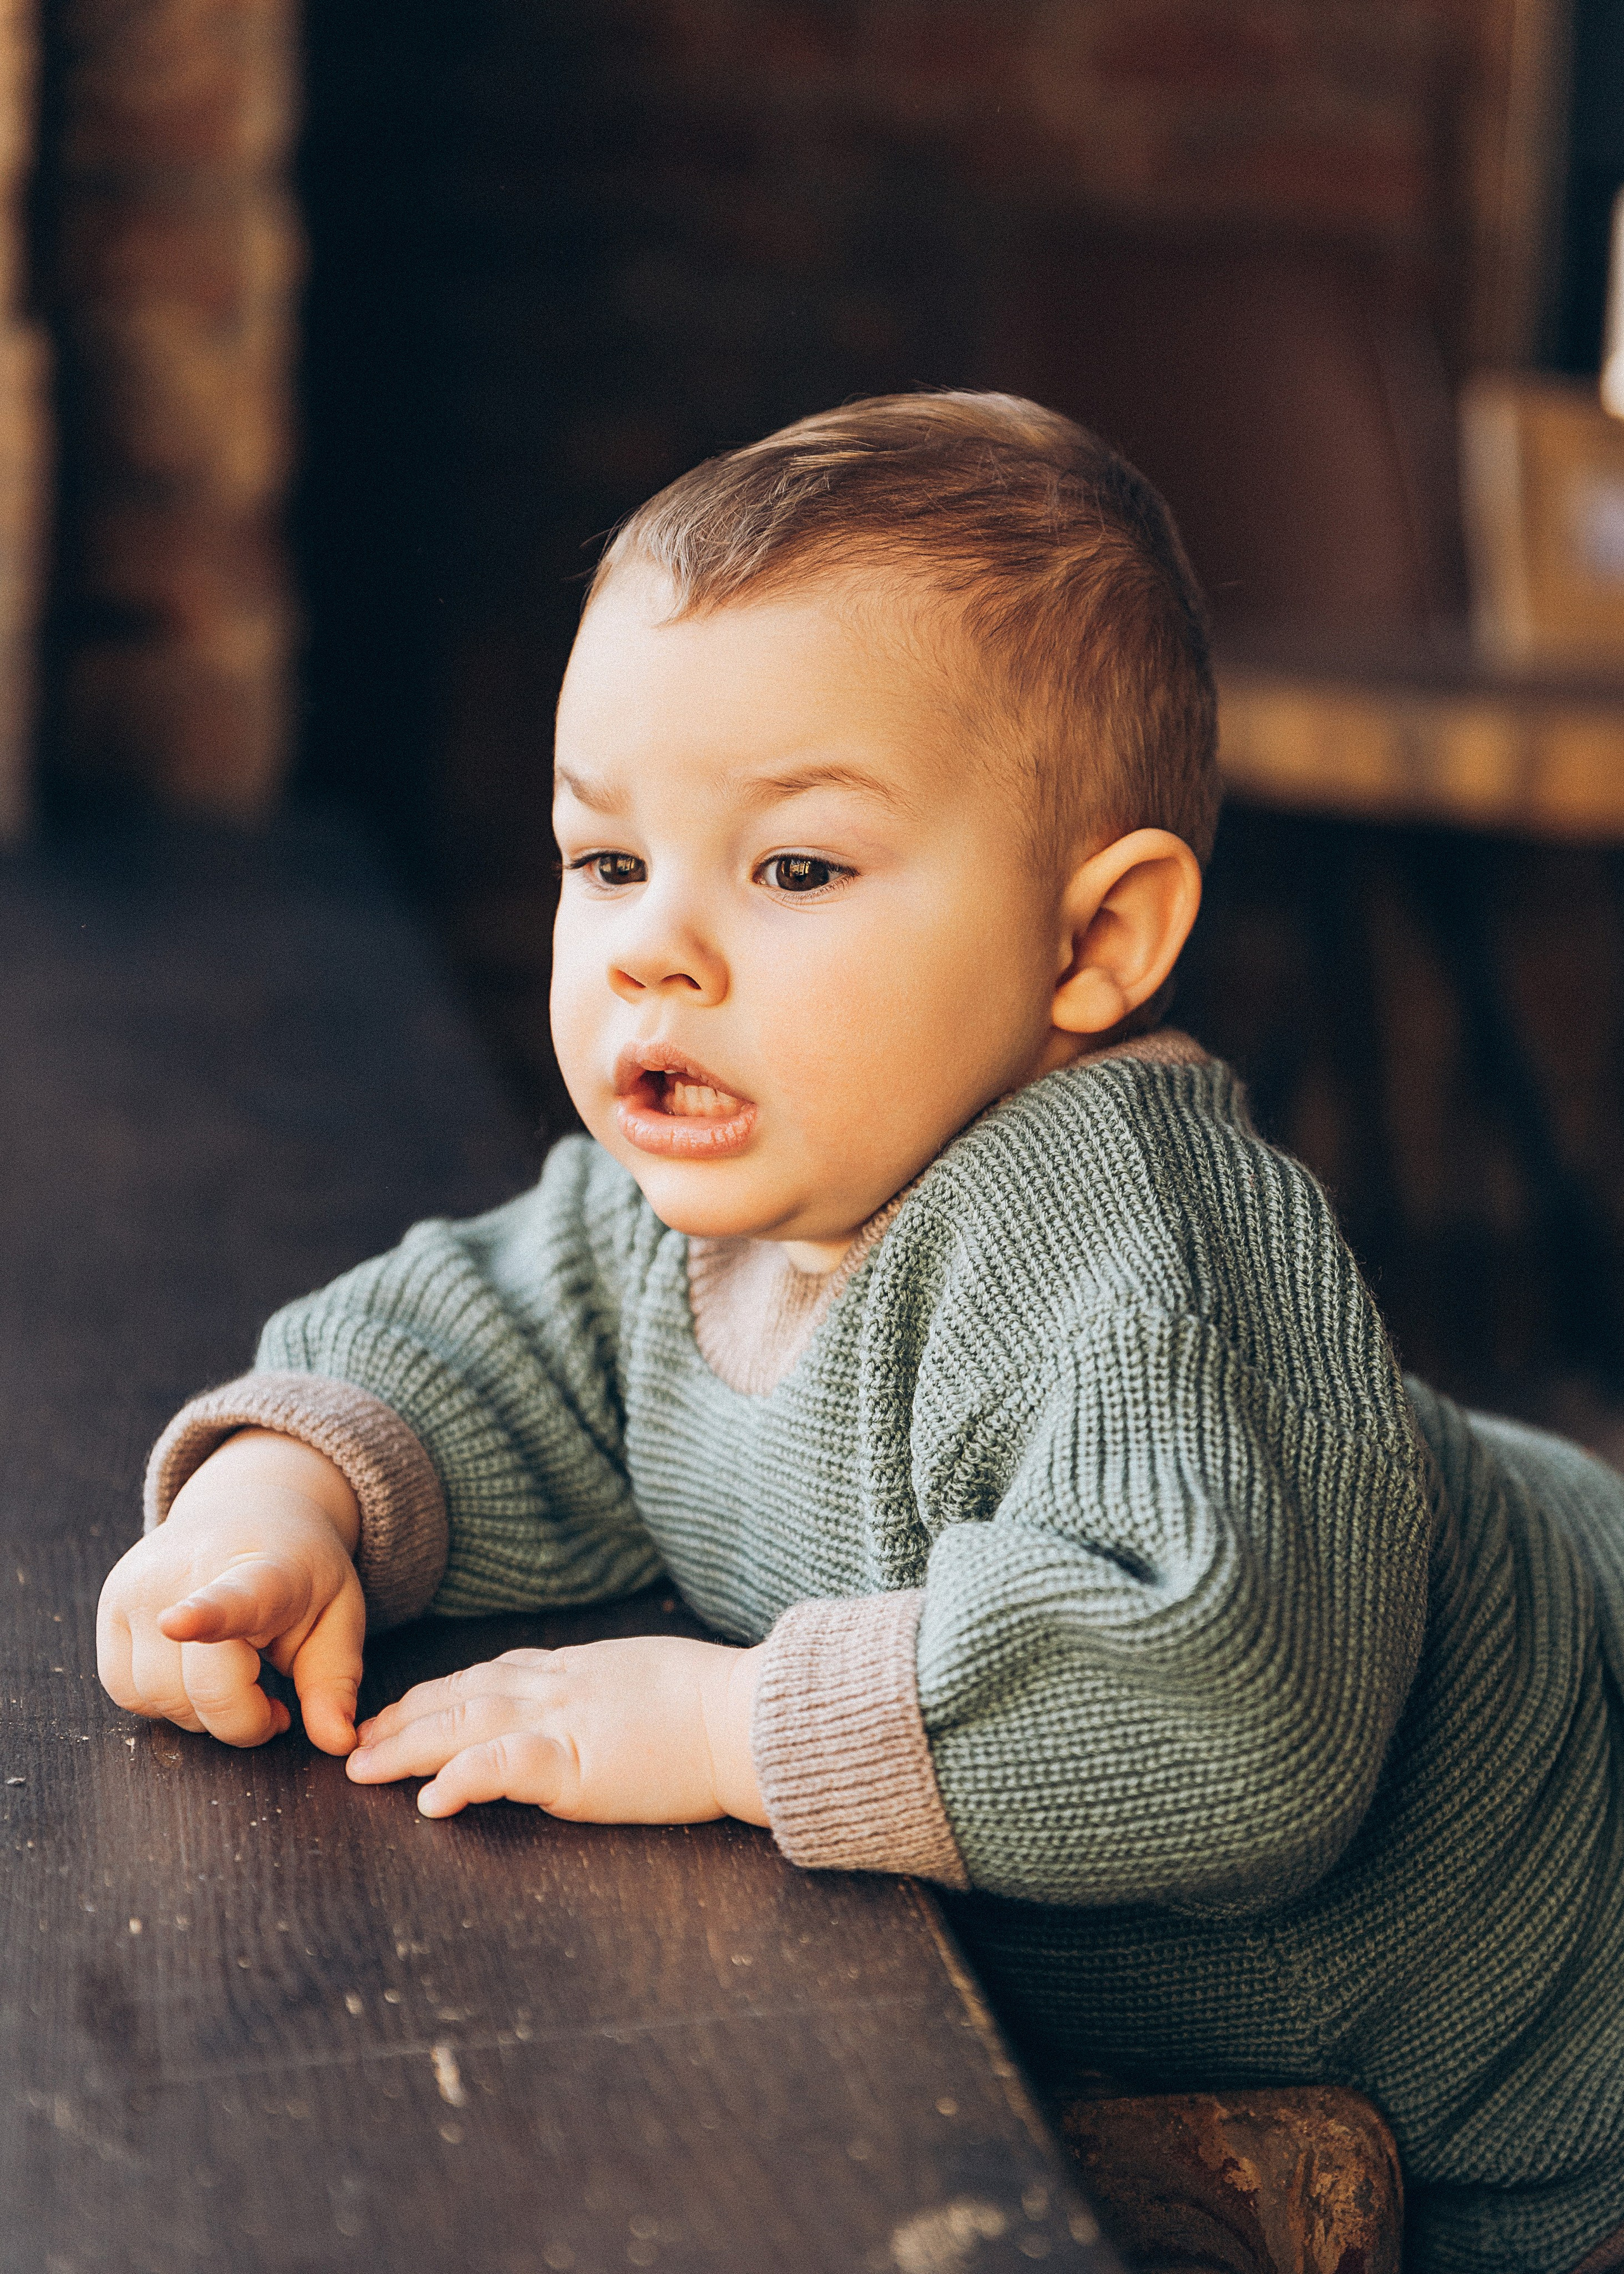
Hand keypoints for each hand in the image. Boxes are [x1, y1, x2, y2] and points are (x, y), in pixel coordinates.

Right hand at [97, 1430, 364, 1751]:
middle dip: (243, 1718)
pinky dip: (163, 1701)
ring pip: (158, 1700)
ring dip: (201, 1713)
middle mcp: (186, 1571)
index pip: (230, 1599)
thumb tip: (337, 1744)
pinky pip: (126, 1692)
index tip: (179, 1623)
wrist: (247, 1510)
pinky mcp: (107, 1604)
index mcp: (262, 1571)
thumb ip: (335, 1684)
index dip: (204, 1617)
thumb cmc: (299, 1575)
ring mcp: (138, 1585)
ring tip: (235, 1676)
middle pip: (201, 1690)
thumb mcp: (338, 1619)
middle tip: (272, 1696)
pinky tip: (194, 1672)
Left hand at [346, 1635, 767, 1823]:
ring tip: (362, 1770)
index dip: (439, 1692)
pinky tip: (429, 1801)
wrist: (749, 1715)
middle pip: (462, 1695)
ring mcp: (564, 1721)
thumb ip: (607, 1695)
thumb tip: (590, 1713)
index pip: (491, 1674)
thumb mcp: (648, 1683)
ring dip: (407, 1746)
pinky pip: (503, 1766)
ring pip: (464, 1724)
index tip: (401, 1708)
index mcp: (578, 1671)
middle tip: (356, 1740)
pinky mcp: (577, 1762)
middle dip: (404, 1717)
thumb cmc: (718, 1706)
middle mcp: (559, 1687)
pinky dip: (460, 1779)